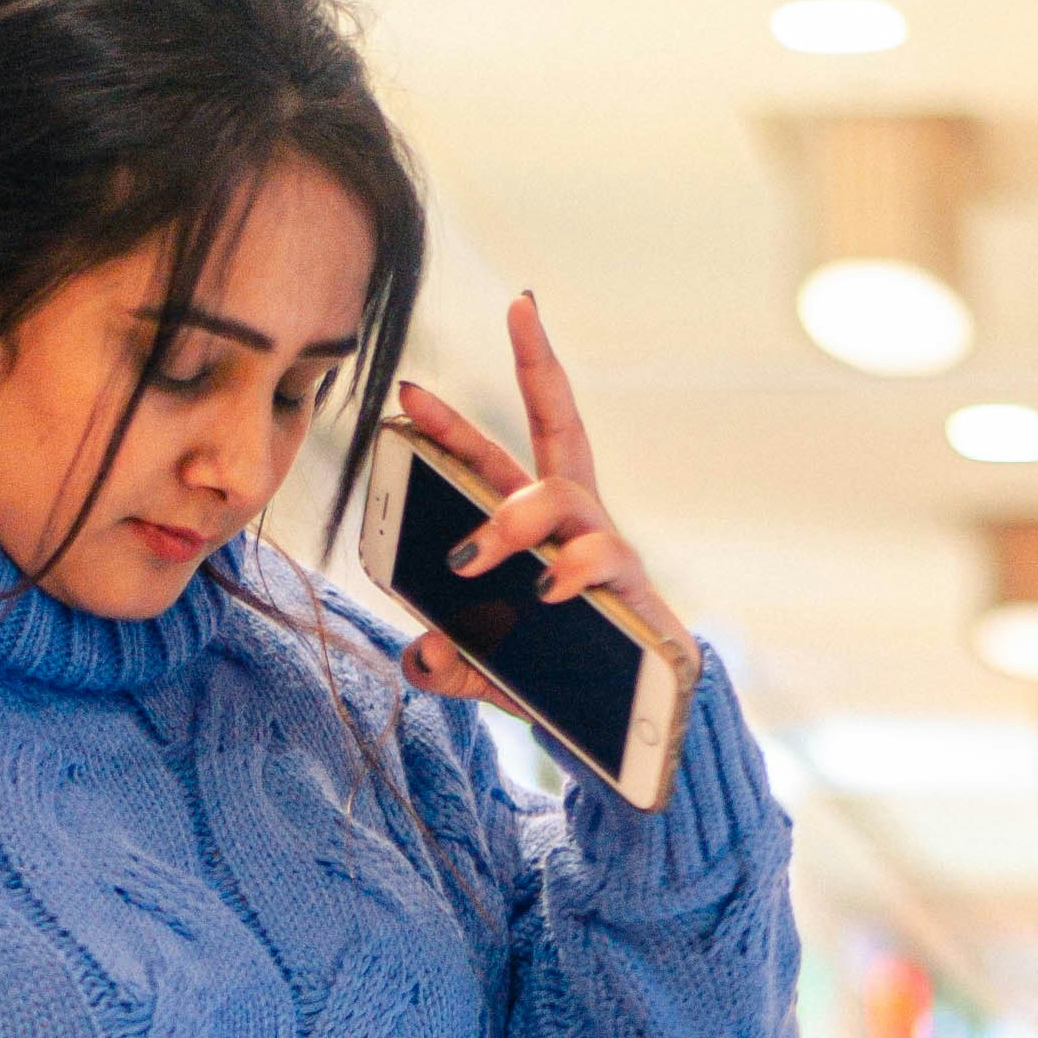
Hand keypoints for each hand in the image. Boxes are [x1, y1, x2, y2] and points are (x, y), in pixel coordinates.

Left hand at [396, 295, 701, 710]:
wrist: (629, 718)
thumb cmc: (559, 674)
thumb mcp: (483, 672)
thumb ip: (444, 665)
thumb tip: (424, 654)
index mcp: (529, 525)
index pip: (487, 460)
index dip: (452, 426)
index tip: (409, 392)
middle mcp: (570, 519)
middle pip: (557, 425)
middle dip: (539, 368)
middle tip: (520, 320)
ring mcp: (602, 544)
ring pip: (561, 496)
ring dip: (511, 519)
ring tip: (469, 559)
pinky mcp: (629, 584)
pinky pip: (601, 559)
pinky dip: (570, 570)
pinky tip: (547, 589)